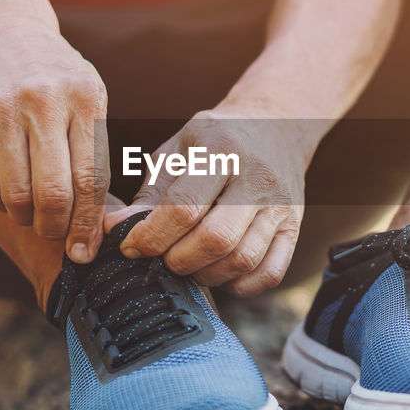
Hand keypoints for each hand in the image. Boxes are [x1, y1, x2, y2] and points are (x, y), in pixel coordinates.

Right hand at [0, 22, 108, 261]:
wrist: (3, 29)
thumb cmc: (57, 77)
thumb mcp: (89, 98)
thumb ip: (94, 152)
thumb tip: (100, 223)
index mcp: (85, 99)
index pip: (91, 179)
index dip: (88, 224)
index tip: (84, 251)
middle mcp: (45, 102)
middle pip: (54, 192)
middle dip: (56, 228)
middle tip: (55, 235)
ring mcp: (3, 109)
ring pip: (17, 193)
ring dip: (27, 218)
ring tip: (33, 215)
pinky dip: (0, 203)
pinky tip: (9, 196)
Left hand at [112, 110, 308, 295]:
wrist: (276, 125)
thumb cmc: (215, 140)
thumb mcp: (177, 152)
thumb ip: (149, 194)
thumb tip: (114, 230)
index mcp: (222, 150)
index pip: (184, 208)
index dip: (151, 236)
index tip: (130, 246)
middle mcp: (258, 179)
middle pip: (216, 239)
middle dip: (177, 260)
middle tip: (160, 258)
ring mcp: (282, 206)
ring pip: (243, 260)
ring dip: (205, 274)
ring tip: (187, 263)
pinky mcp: (295, 228)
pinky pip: (269, 273)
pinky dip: (239, 284)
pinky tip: (218, 271)